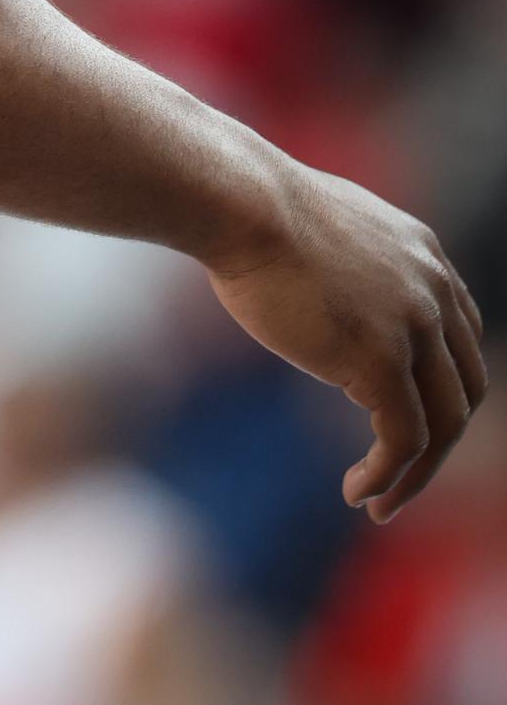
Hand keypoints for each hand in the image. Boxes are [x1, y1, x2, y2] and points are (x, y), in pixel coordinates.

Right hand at [208, 168, 487, 522]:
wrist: (240, 202)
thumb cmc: (251, 209)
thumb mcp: (323, 229)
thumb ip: (347, 263)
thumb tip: (318, 282)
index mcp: (424, 256)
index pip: (461, 340)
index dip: (439, 389)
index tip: (405, 420)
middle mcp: (434, 289)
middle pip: (464, 388)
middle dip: (438, 441)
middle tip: (401, 475)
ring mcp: (414, 326)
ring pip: (444, 424)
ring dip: (416, 474)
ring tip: (381, 503)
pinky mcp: (382, 360)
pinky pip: (404, 439)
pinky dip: (388, 476)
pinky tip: (356, 492)